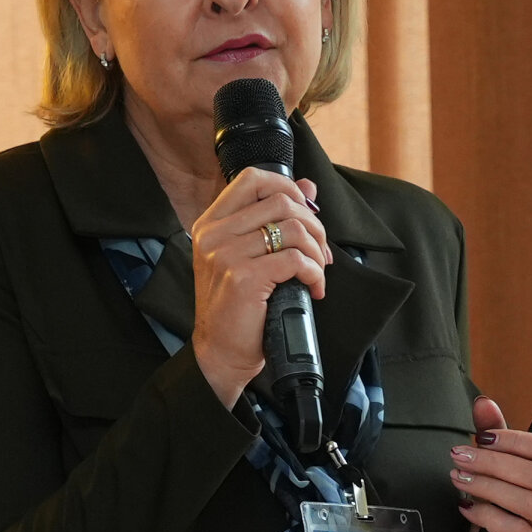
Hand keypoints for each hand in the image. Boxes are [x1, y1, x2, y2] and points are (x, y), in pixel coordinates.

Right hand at [190, 169, 331, 409]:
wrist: (221, 352)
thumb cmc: (236, 307)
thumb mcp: (248, 256)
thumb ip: (273, 219)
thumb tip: (308, 187)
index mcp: (211, 223)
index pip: (253, 179)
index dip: (288, 187)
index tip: (305, 213)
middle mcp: (214, 234)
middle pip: (281, 201)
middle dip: (314, 225)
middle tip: (320, 252)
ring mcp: (226, 255)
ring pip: (293, 229)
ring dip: (316, 251)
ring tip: (316, 271)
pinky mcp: (243, 278)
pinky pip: (295, 260)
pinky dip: (314, 272)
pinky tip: (313, 287)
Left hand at [450, 395, 531, 531]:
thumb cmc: (506, 505)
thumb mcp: (503, 469)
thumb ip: (496, 435)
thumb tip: (482, 402)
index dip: (517, 440)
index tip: (483, 437)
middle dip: (493, 463)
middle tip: (460, 456)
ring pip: (529, 502)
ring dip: (487, 487)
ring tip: (459, 479)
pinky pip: (515, 530)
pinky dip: (486, 515)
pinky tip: (466, 507)